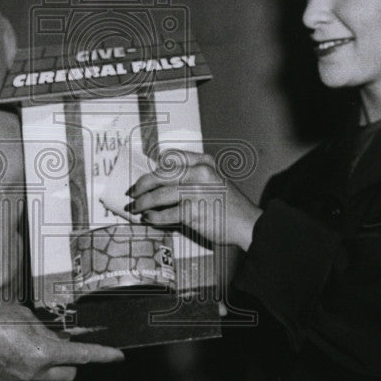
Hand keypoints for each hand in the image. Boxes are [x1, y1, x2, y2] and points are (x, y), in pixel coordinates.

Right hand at [0, 302, 123, 380]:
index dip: (103, 356)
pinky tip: (21, 352)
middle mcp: (34, 372)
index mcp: (42, 353)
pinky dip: (34, 369)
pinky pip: (32, 380)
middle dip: (73, 362)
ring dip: (53, 366)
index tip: (118, 356)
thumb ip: (45, 329)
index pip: (82, 356)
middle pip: (70, 375)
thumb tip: (54, 336)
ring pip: (50, 380)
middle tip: (64, 345)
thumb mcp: (25, 315)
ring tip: (39, 346)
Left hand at [127, 150, 260, 249]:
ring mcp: (196, 192)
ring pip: (158, 196)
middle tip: (132, 193)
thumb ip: (193, 175)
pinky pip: (165, 215)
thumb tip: (160, 182)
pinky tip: (148, 219)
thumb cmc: (229, 204)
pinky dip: (153, 218)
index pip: (172, 157)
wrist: (248, 223)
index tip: (147, 176)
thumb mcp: (215, 180)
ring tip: (136, 208)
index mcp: (204, 163)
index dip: (156, 167)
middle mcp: (199, 173)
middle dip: (141, 185)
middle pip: (160, 175)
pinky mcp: (193, 212)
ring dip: (143, 203)